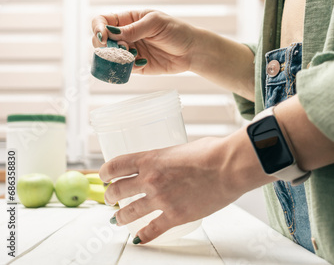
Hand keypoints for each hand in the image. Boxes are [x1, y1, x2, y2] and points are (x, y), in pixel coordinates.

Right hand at [91, 9, 196, 74]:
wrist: (192, 51)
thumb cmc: (176, 30)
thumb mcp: (155, 23)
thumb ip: (134, 28)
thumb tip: (111, 33)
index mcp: (128, 19)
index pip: (102, 20)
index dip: (98, 28)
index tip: (104, 37)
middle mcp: (125, 35)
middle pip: (100, 40)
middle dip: (105, 46)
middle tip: (122, 48)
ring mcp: (129, 51)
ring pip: (108, 57)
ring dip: (115, 58)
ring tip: (133, 56)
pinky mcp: (135, 66)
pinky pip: (121, 69)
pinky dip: (125, 68)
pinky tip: (142, 63)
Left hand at [99, 136, 253, 243]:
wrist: (228, 167)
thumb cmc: (210, 152)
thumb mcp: (181, 148)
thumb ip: (169, 158)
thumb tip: (169, 163)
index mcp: (150, 159)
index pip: (116, 166)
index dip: (105, 172)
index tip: (104, 176)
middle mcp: (150, 179)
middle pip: (118, 190)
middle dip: (111, 196)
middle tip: (110, 198)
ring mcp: (161, 200)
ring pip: (129, 212)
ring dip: (120, 217)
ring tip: (117, 219)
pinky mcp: (175, 216)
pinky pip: (153, 230)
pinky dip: (144, 236)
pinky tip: (139, 238)